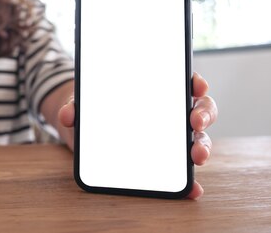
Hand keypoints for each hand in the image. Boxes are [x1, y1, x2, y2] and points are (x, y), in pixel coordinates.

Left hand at [57, 72, 217, 199]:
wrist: (84, 132)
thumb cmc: (93, 109)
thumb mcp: (83, 104)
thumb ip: (75, 106)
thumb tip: (68, 114)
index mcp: (157, 89)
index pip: (183, 81)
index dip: (195, 82)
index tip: (195, 86)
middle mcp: (171, 112)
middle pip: (199, 108)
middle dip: (202, 114)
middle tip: (194, 122)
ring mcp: (171, 137)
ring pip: (196, 138)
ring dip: (202, 146)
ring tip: (197, 156)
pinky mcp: (165, 162)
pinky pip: (182, 171)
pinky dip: (190, 182)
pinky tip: (191, 189)